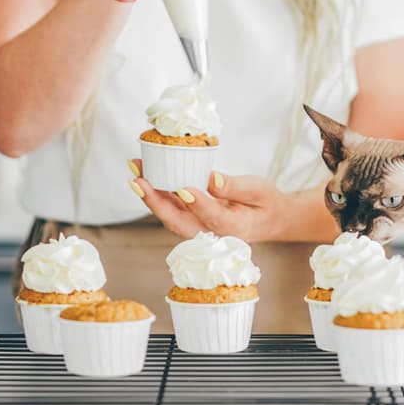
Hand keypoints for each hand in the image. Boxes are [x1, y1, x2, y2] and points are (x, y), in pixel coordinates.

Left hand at [127, 160, 287, 242]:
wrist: (268, 219)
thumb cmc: (265, 203)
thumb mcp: (259, 190)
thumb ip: (236, 187)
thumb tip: (211, 180)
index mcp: (234, 228)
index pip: (213, 217)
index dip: (198, 203)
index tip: (183, 188)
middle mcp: (211, 234)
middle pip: (179, 222)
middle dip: (155, 201)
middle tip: (139, 179)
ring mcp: (199, 229)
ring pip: (170, 216)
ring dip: (150, 194)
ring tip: (136, 169)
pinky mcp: (191, 220)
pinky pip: (171, 209)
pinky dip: (156, 192)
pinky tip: (144, 174)